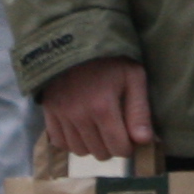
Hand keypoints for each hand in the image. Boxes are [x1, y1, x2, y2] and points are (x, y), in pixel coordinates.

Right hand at [39, 56, 155, 159]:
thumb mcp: (133, 77)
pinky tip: (81, 129)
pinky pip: (59, 143)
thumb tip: (144, 142)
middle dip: (112, 146)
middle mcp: (79, 116)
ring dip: (92, 145)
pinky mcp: (48, 113)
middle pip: (100, 153)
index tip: (131, 137)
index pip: (118, 148)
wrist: (74, 41)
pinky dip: (71, 141)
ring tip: (99, 128)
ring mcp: (61, 116)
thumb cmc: (110, 59)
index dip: (129, 146)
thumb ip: (139, 111)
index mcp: (103, 107)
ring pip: (79, 151)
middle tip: (116, 129)